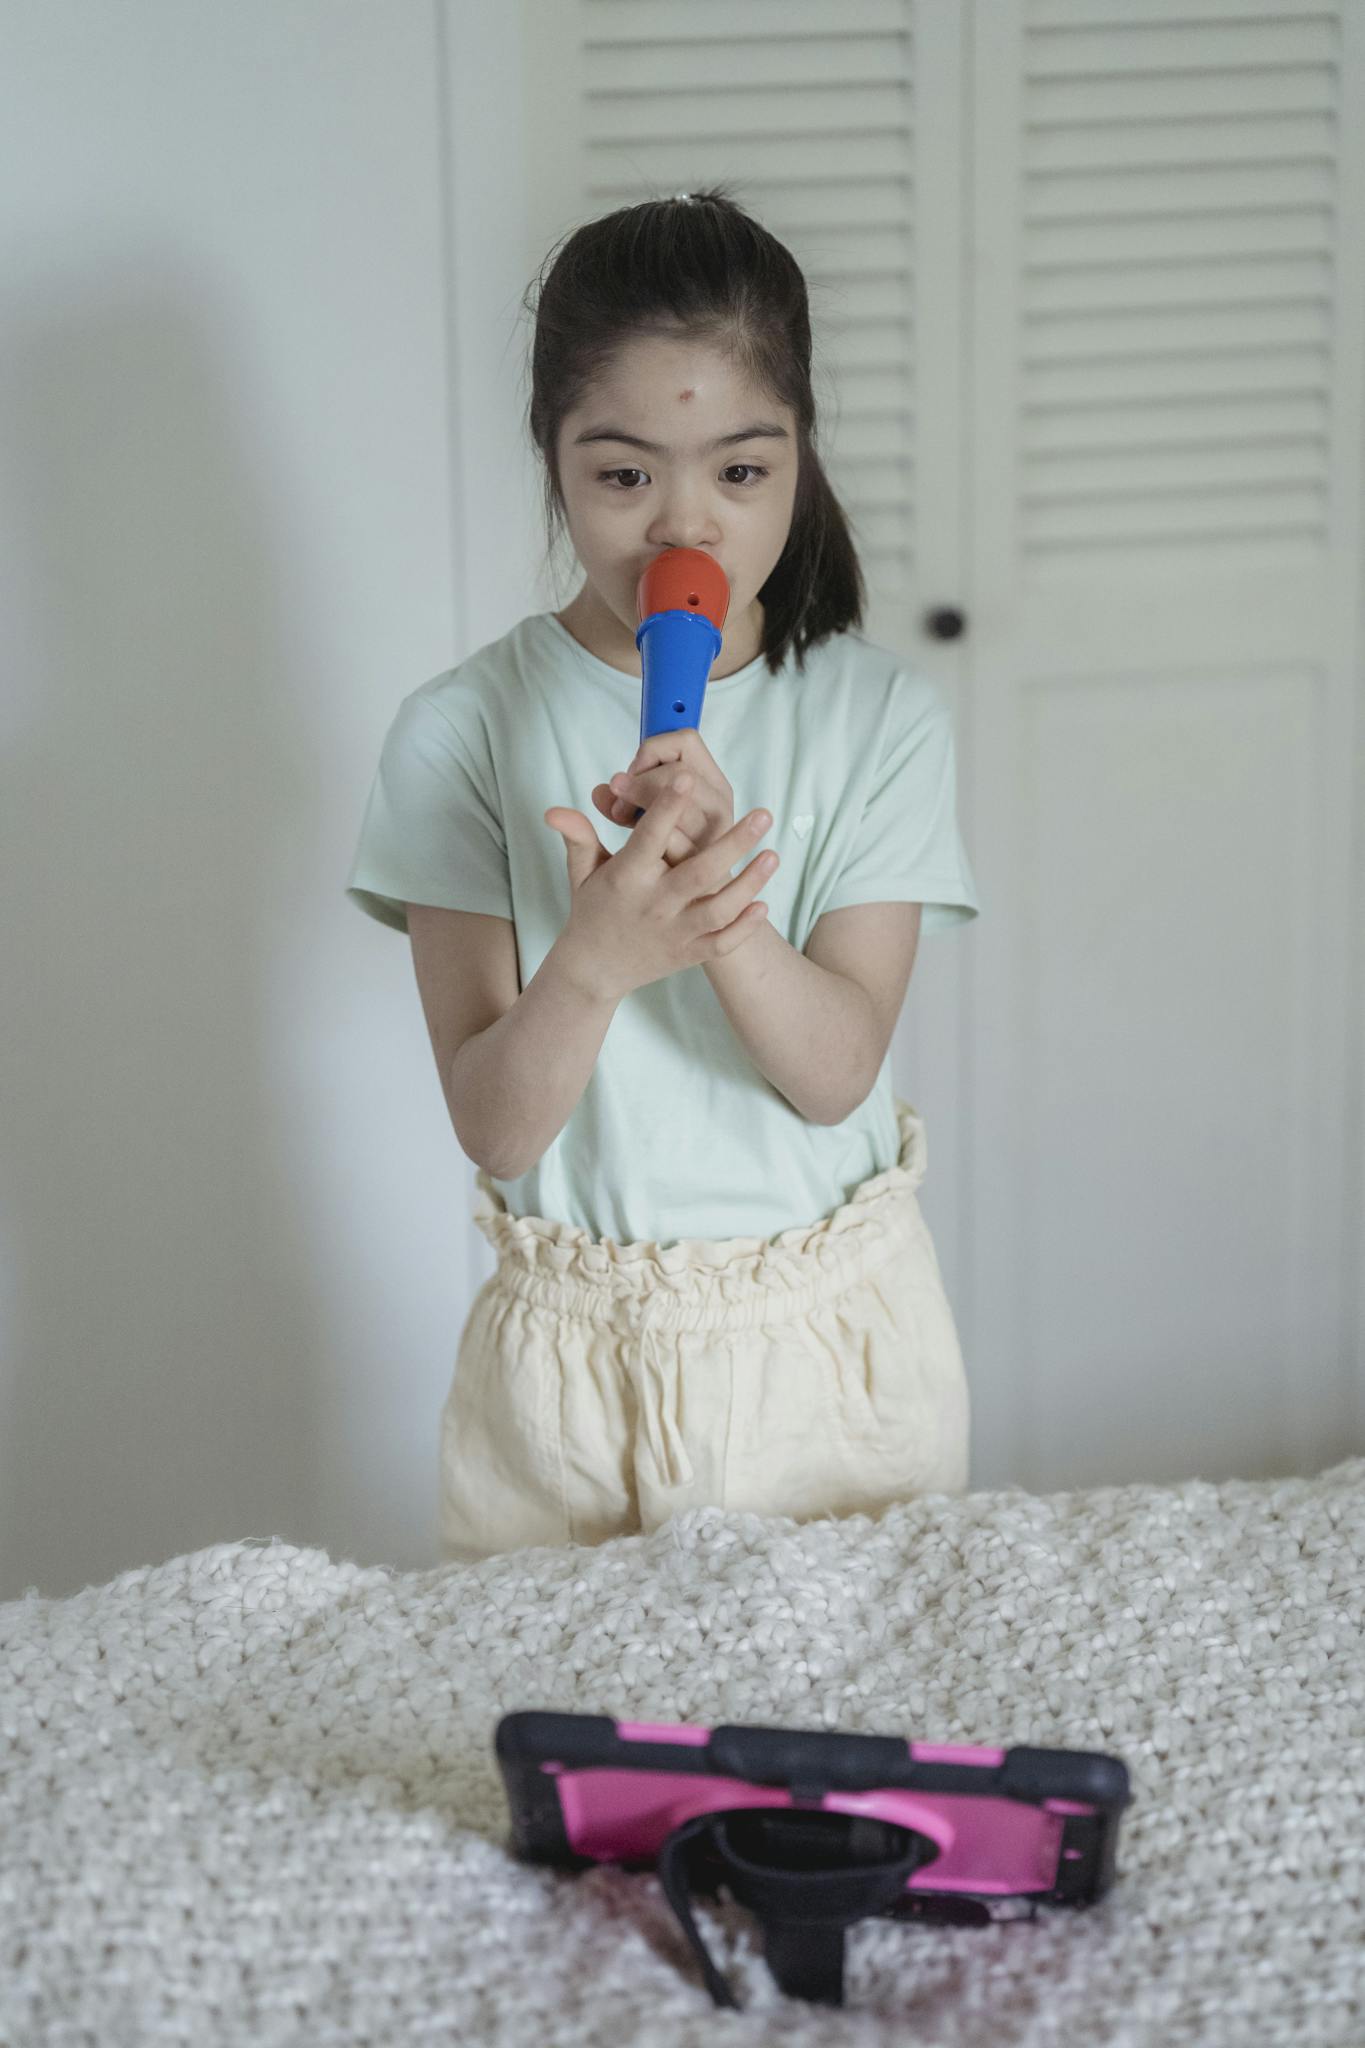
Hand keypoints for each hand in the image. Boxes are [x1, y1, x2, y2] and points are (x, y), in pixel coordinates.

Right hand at [544, 774, 778, 1003]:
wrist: (594, 970)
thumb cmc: (593, 909)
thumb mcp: (582, 873)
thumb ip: (578, 837)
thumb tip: (553, 810)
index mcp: (627, 878)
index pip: (649, 837)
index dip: (667, 806)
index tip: (689, 776)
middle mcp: (653, 905)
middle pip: (698, 872)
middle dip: (733, 843)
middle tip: (763, 813)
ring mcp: (674, 932)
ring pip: (719, 909)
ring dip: (748, 883)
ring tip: (773, 855)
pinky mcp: (688, 955)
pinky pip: (722, 943)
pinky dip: (744, 928)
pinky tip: (764, 904)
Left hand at [589, 727, 749, 868]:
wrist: (691, 908)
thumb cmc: (666, 855)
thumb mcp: (642, 819)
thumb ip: (618, 801)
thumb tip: (599, 793)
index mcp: (710, 781)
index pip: (684, 741)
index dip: (651, 752)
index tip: (629, 775)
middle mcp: (719, 804)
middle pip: (679, 773)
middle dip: (640, 784)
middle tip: (618, 806)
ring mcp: (717, 836)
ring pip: (679, 808)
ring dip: (643, 810)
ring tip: (623, 821)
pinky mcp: (711, 867)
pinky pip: (676, 846)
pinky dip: (653, 842)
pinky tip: (638, 850)